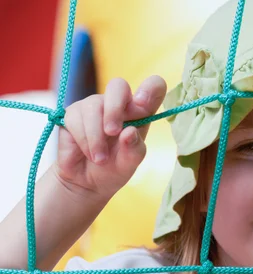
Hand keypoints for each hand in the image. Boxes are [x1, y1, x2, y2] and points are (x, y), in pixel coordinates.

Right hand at [54, 76, 166, 200]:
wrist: (86, 182)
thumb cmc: (114, 168)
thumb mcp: (130, 163)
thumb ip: (134, 149)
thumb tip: (129, 132)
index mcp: (140, 112)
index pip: (153, 86)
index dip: (151, 88)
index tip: (143, 105)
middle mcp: (118, 104)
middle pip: (118, 85)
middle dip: (114, 109)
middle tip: (112, 132)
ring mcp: (95, 106)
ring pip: (94, 107)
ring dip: (96, 136)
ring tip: (100, 158)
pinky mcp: (73, 113)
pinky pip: (76, 118)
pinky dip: (84, 140)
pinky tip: (89, 153)